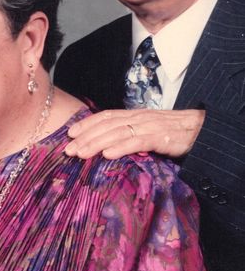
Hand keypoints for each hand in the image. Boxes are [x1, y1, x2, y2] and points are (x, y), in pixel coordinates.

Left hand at [65, 109, 204, 158]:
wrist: (202, 129)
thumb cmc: (174, 132)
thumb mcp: (149, 130)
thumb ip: (131, 135)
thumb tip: (109, 146)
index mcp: (134, 115)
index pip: (106, 116)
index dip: (87, 123)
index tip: (70, 133)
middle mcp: (138, 118)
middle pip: (107, 125)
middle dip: (86, 136)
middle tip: (68, 149)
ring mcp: (149, 126)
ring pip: (117, 133)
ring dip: (96, 143)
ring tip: (80, 153)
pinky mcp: (161, 138)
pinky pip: (137, 142)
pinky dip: (120, 148)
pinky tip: (107, 155)